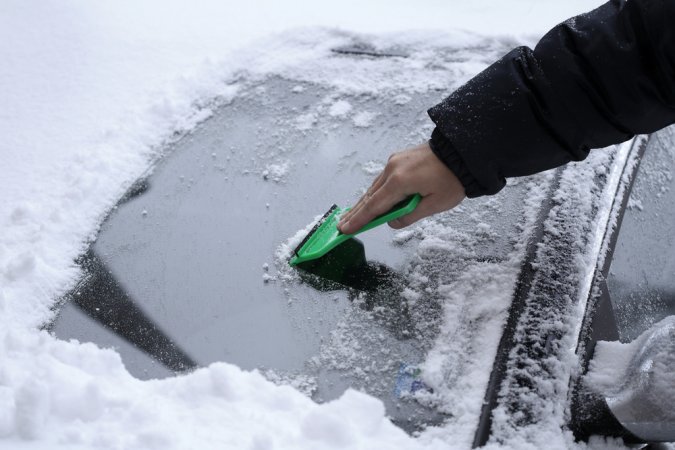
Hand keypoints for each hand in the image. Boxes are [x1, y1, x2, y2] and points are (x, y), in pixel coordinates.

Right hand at [338, 142, 465, 233]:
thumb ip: (410, 216)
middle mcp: (392, 169)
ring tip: (351, 216)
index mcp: (400, 182)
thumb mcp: (434, 204)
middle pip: (369, 196)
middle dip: (355, 213)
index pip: (374, 206)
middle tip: (341, 226)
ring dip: (364, 203)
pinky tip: (370, 200)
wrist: (462, 151)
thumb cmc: (452, 179)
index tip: (345, 230)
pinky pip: (382, 179)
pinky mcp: (398, 159)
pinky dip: (375, 192)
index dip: (359, 220)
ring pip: (375, 187)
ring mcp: (394, 162)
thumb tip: (392, 222)